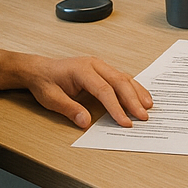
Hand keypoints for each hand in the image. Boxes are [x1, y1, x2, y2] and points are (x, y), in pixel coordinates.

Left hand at [0, 49, 152, 128]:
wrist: (39, 69)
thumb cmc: (45, 82)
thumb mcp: (51, 98)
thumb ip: (70, 109)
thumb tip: (86, 122)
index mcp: (82, 70)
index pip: (104, 90)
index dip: (116, 107)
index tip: (124, 121)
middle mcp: (95, 65)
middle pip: (119, 82)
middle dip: (133, 100)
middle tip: (142, 116)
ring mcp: (101, 66)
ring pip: (124, 78)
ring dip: (137, 93)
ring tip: (147, 107)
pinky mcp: (103, 70)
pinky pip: (122, 78)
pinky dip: (133, 88)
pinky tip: (140, 97)